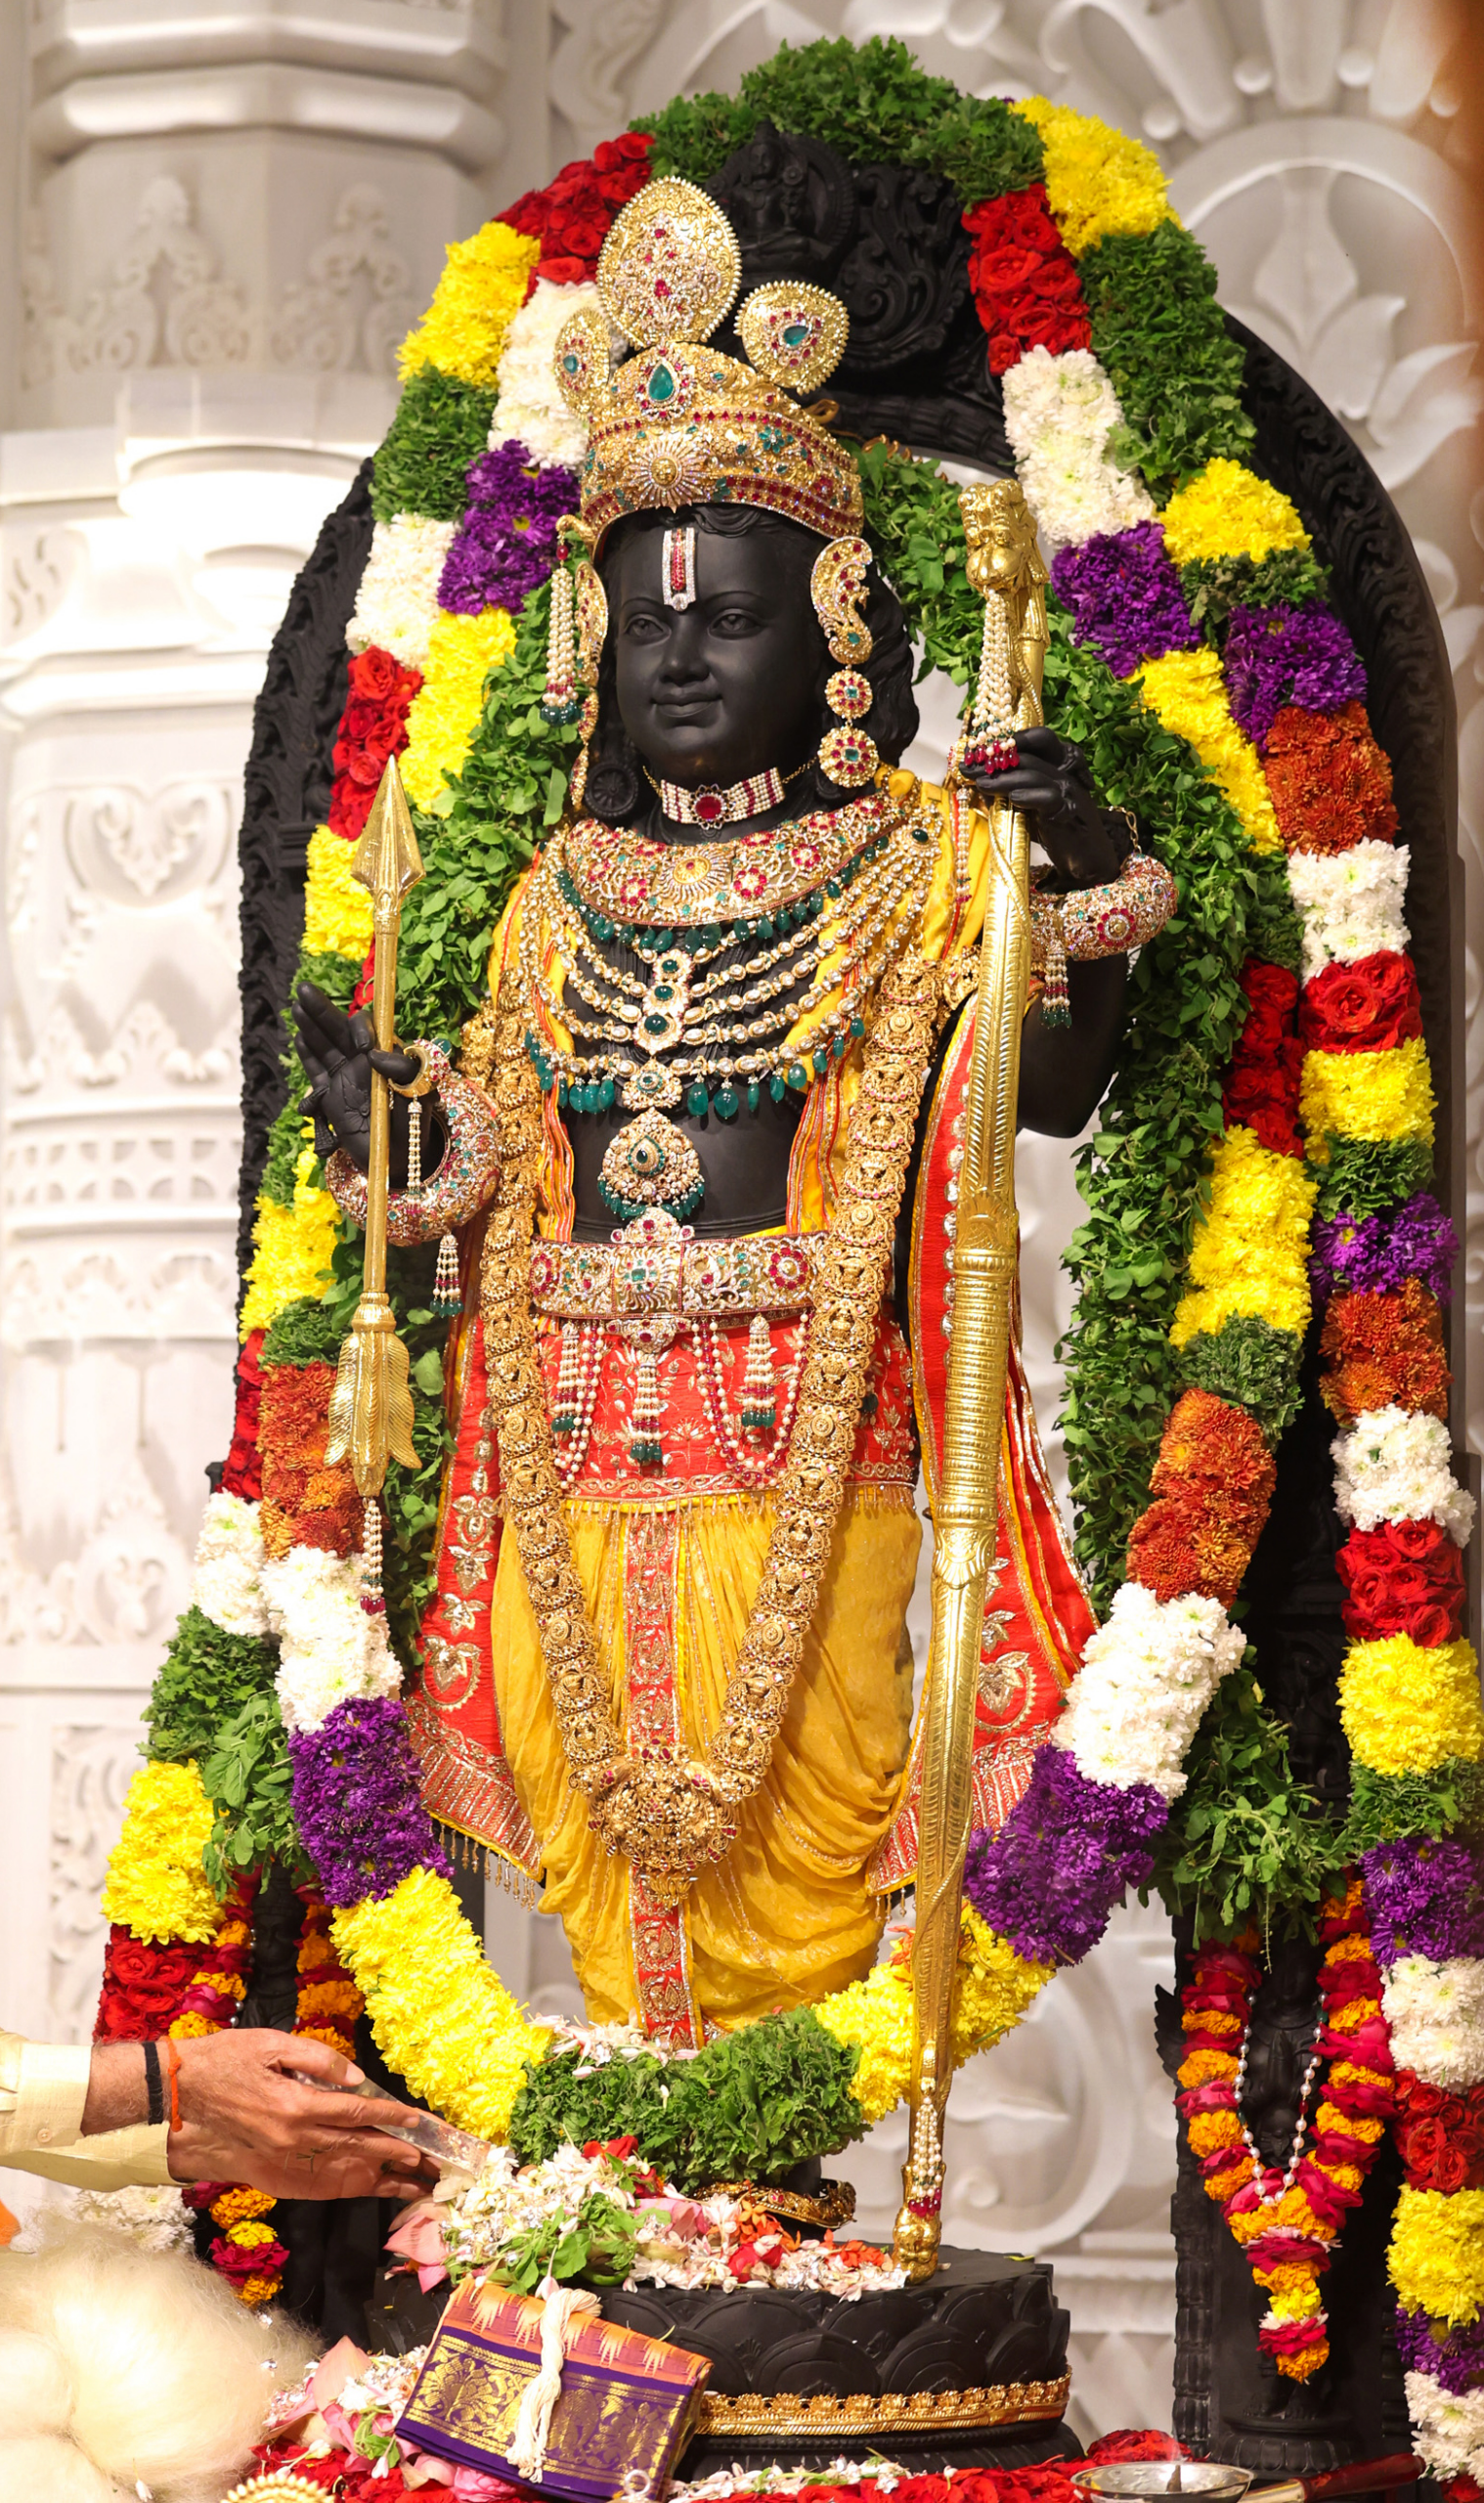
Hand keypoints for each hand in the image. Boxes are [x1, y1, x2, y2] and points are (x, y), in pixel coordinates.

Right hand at [164, 2029, 438, 2202]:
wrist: (173, 2102)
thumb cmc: (221, 2063)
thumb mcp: (269, 2044)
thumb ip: (317, 2060)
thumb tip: (355, 2077)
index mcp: (296, 2105)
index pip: (358, 2112)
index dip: (391, 2117)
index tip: (419, 2122)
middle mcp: (294, 2140)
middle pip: (358, 2148)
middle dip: (397, 2155)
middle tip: (430, 2161)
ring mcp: (283, 2163)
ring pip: (343, 2173)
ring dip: (382, 2179)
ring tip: (415, 2184)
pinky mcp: (273, 2177)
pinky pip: (319, 2186)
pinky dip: (350, 2189)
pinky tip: (372, 2190)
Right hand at [292, 980, 436, 1184]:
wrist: (396, 1160)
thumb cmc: (413, 1128)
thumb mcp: (418, 1098)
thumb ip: (403, 1072)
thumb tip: (375, 1054)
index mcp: (386, 1057)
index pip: (371, 1030)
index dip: (363, 1030)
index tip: (365, 1049)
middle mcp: (364, 1062)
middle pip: (339, 1029)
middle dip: (323, 1010)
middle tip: (303, 990)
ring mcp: (346, 1077)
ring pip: (325, 1045)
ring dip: (311, 1025)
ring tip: (297, 1005)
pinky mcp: (331, 1095)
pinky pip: (317, 1070)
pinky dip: (307, 1055)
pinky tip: (299, 1037)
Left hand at [960, 726, 1122, 887]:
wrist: (1086, 859)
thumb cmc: (1055, 831)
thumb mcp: (1027, 808)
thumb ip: (1008, 794)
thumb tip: (980, 783)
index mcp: (1055, 766)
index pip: (1032, 741)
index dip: (1003, 743)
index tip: (975, 752)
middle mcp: (1063, 772)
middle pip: (1028, 755)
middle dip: (994, 760)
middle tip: (968, 768)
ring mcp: (1068, 790)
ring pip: (1034, 774)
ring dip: (1004, 779)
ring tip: (981, 784)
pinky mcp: (1069, 809)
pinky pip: (1048, 797)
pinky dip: (1029, 796)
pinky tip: (1012, 798)